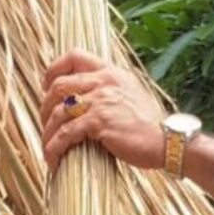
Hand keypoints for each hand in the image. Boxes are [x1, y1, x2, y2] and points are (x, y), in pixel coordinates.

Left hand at [41, 49, 165, 173]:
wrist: (169, 141)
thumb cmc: (151, 124)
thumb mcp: (132, 94)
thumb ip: (111, 90)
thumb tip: (88, 98)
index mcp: (111, 72)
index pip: (74, 56)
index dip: (54, 69)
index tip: (47, 86)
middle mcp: (104, 82)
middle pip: (58, 86)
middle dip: (45, 107)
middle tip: (45, 124)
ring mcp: (100, 101)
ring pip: (58, 112)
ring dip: (48, 132)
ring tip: (48, 148)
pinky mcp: (99, 122)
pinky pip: (66, 133)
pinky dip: (55, 147)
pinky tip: (54, 158)